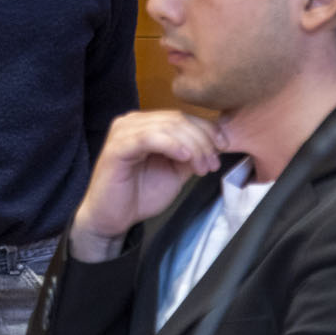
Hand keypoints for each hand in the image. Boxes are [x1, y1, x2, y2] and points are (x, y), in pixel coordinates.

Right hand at [68, 110, 225, 261]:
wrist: (112, 218)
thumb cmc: (139, 195)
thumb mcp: (175, 172)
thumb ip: (191, 154)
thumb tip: (216, 143)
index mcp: (146, 124)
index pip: (182, 116)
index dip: (207, 129)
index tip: (223, 148)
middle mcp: (133, 122)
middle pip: (177, 119)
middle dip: (202, 140)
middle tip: (212, 164)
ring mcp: (123, 132)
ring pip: (167, 126)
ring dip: (192, 146)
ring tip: (202, 167)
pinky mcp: (117, 146)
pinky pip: (148, 138)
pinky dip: (170, 144)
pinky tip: (184, 157)